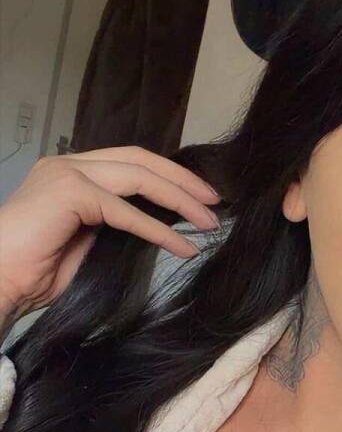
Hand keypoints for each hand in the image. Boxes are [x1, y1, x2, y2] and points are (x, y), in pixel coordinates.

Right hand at [0, 145, 221, 319]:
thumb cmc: (33, 272)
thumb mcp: (87, 243)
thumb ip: (115, 226)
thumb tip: (157, 224)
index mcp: (71, 172)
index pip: (131, 162)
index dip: (169, 177)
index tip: (201, 198)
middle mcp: (68, 164)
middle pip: (140, 159)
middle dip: (183, 181)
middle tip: (216, 203)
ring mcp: (67, 173)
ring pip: (138, 177)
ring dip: (180, 200)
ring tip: (209, 223)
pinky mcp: (69, 192)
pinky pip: (125, 210)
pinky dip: (158, 229)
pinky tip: (182, 246)